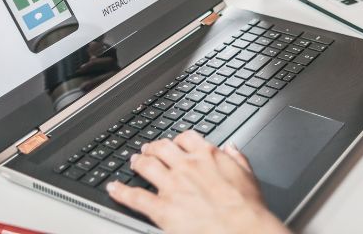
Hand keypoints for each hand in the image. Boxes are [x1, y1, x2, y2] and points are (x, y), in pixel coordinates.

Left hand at [107, 132, 286, 233]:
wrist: (243, 230)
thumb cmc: (248, 209)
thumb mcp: (248, 176)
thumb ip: (237, 158)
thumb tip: (231, 147)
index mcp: (207, 156)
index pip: (186, 138)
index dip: (177, 140)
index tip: (174, 143)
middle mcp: (186, 166)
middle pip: (161, 148)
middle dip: (153, 147)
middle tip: (148, 150)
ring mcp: (172, 186)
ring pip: (146, 165)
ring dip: (137, 162)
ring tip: (133, 161)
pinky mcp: (162, 208)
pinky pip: (135, 196)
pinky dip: (121, 191)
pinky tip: (114, 188)